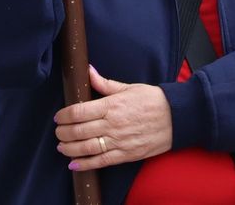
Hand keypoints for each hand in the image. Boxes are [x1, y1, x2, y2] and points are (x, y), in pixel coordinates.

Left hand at [55, 66, 172, 170]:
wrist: (176, 117)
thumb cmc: (152, 100)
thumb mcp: (128, 87)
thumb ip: (105, 83)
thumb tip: (88, 71)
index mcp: (112, 105)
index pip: (80, 111)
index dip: (64, 115)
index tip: (58, 117)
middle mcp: (113, 124)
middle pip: (79, 130)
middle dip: (63, 133)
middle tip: (58, 132)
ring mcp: (119, 141)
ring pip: (87, 148)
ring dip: (70, 149)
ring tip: (62, 146)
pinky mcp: (126, 154)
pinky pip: (102, 161)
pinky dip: (85, 164)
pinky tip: (74, 164)